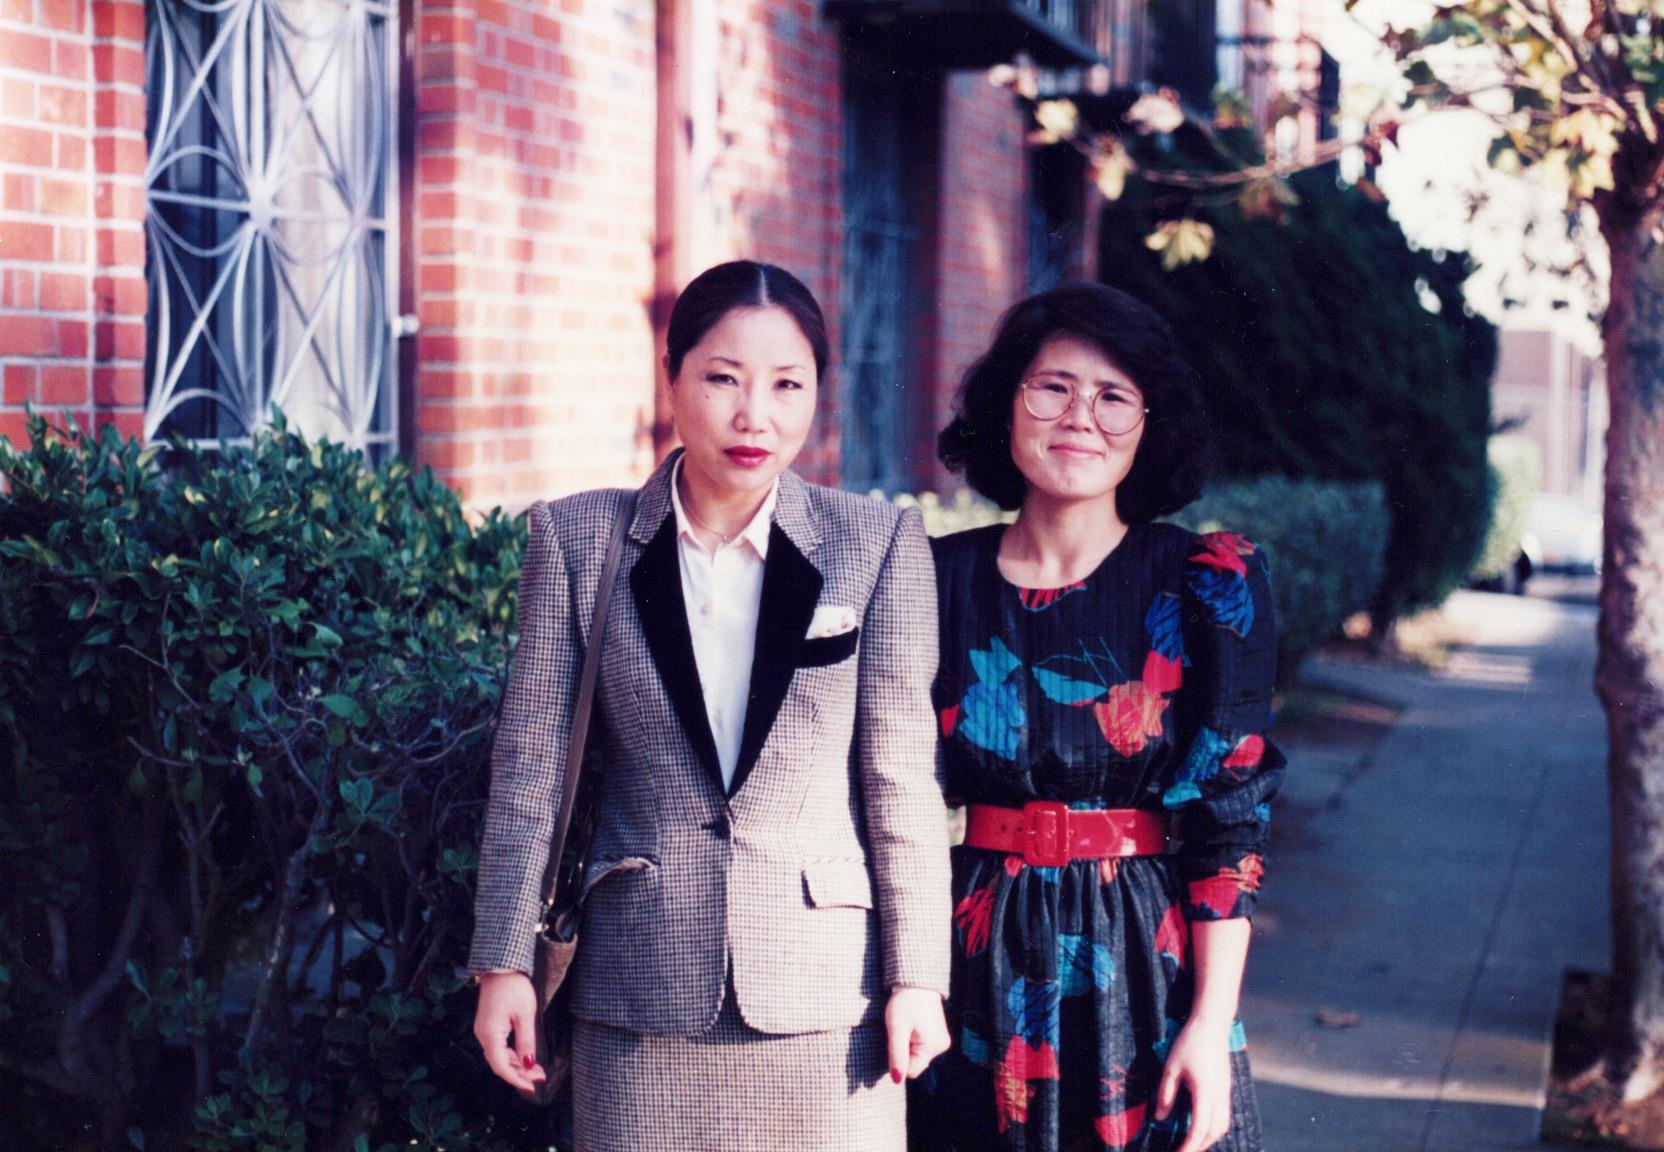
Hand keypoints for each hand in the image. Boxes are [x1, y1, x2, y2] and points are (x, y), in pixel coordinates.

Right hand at [473, 971, 546, 1094]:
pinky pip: (498, 1047)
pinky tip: (524, 1057)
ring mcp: (483, 1030)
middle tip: (540, 1077)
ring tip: (536, 1069)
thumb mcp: (525, 1015)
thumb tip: (529, 1064)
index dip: (516, 1079)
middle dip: (520, 1073)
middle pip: (499, 1063)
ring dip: (516, 1065)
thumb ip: (526, 1042)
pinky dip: (511, 1055)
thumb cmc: (514, 987)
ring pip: (499, 1056)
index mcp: (490, 1034)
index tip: (532, 1086)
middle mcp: (482, 1035)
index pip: (501, 1066)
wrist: (501, 966)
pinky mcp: (488, 1025)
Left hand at [884, 986, 949, 1083]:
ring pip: (917, 1055)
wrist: (917, 981)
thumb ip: (897, 1055)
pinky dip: (912, 1039)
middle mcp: (941, 1047)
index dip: (898, 1059)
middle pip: (915, 1063)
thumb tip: (897, 1080)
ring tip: (906, 1024)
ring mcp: (941, 1041)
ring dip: (907, 1044)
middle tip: (901, 1029)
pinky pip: (921, 1046)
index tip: (895, 1040)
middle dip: (903, 1050)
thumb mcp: (896, 1028)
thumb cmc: (906, 1002)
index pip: (911, 1071)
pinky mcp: (937, 1035)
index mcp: (932, 1047)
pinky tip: (911, 1024)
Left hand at [1155, 1015, 1233, 1151]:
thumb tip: (1159, 1119)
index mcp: (1206, 1093)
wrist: (1212, 1025)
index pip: (1199, 1130)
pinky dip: (1213, 1126)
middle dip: (1199, 1146)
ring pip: (1222, 1125)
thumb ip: (1165, 1094)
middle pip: (1214, 1132)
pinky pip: (1224, 1115)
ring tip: (1191, 1142)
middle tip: (1182, 1151)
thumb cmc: (1189, 1043)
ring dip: (1208, 1138)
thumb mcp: (1171, 1068)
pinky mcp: (1226, 1087)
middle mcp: (1220, 1097)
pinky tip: (1201, 1124)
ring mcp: (1225, 1092)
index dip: (1188, 1147)